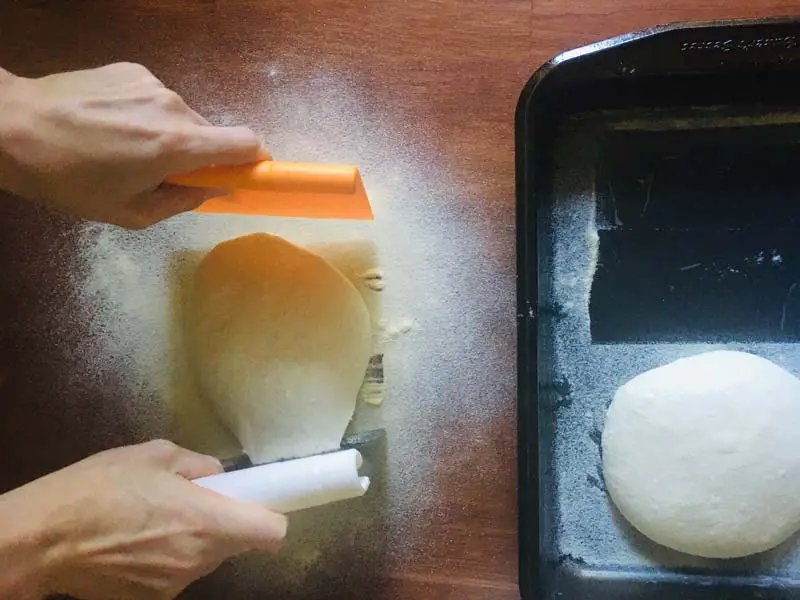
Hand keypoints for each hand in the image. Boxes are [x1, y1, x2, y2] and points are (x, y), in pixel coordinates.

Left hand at [0, 62, 268, 227]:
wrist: (11, 126)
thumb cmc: (69, 180)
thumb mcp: (129, 212)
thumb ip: (183, 201)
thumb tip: (216, 189)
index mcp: (177, 145)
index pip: (247, 142)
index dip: (255, 160)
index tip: (245, 174)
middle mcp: (173, 106)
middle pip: (212, 133)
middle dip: (198, 155)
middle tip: (160, 174)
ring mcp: (152, 83)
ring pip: (182, 117)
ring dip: (169, 135)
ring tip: (124, 148)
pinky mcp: (132, 69)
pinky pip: (156, 99)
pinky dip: (146, 115)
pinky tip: (111, 125)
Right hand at [0, 439, 286, 599]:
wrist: (42, 539)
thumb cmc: (100, 487)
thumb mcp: (154, 455)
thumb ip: (199, 465)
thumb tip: (219, 475)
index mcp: (206, 521)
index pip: (271, 533)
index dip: (272, 515)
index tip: (259, 502)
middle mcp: (198, 560)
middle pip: (237, 544)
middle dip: (225, 522)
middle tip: (194, 500)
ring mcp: (175, 585)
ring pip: (206, 558)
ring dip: (195, 540)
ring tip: (155, 518)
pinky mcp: (151, 599)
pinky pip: (177, 572)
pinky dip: (169, 557)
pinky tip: (137, 541)